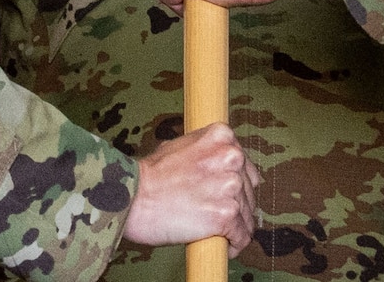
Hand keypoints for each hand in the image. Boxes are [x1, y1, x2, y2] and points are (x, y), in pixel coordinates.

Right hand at [121, 122, 260, 251]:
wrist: (134, 197)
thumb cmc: (151, 176)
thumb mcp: (180, 146)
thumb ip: (206, 152)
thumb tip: (219, 166)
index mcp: (222, 137)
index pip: (244, 166)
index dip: (237, 184)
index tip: (227, 196)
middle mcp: (231, 158)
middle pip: (248, 191)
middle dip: (236, 206)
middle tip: (218, 216)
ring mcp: (230, 186)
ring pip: (247, 215)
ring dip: (236, 227)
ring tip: (220, 235)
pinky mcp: (226, 214)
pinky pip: (242, 235)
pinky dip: (235, 244)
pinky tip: (225, 247)